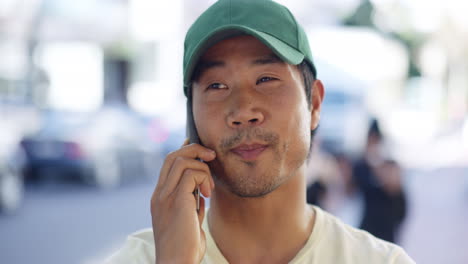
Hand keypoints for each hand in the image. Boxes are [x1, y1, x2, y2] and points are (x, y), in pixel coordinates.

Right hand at [151, 140, 215, 262]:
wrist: (177, 263)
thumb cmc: (185, 247)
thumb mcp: (188, 220)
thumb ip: (191, 204)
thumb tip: (201, 191)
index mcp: (160, 197)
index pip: (168, 163)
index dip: (186, 151)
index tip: (203, 153)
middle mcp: (159, 194)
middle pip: (173, 156)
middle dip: (195, 150)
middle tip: (212, 158)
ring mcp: (165, 196)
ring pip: (182, 161)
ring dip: (202, 168)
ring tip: (209, 188)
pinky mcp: (176, 200)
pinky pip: (190, 174)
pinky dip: (203, 178)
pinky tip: (207, 194)